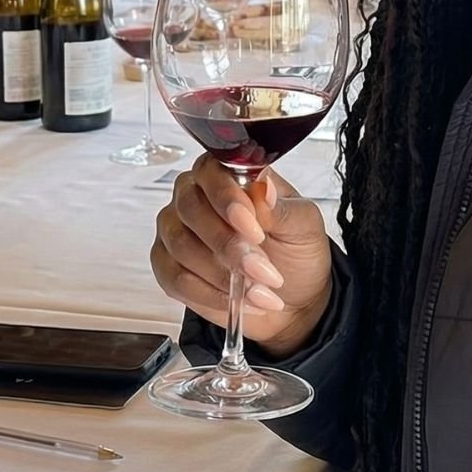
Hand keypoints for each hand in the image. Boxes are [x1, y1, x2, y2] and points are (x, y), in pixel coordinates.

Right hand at [152, 155, 332, 358]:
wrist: (293, 297)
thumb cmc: (295, 251)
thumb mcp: (303, 226)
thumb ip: (282, 207)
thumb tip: (264, 189)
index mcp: (226, 175)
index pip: (211, 171)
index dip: (228, 199)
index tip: (254, 229)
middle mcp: (194, 196)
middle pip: (191, 209)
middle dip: (228, 245)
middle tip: (263, 270)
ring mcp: (176, 230)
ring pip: (182, 246)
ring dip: (223, 274)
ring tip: (259, 290)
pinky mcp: (168, 267)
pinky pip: (175, 278)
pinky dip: (209, 294)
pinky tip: (236, 299)